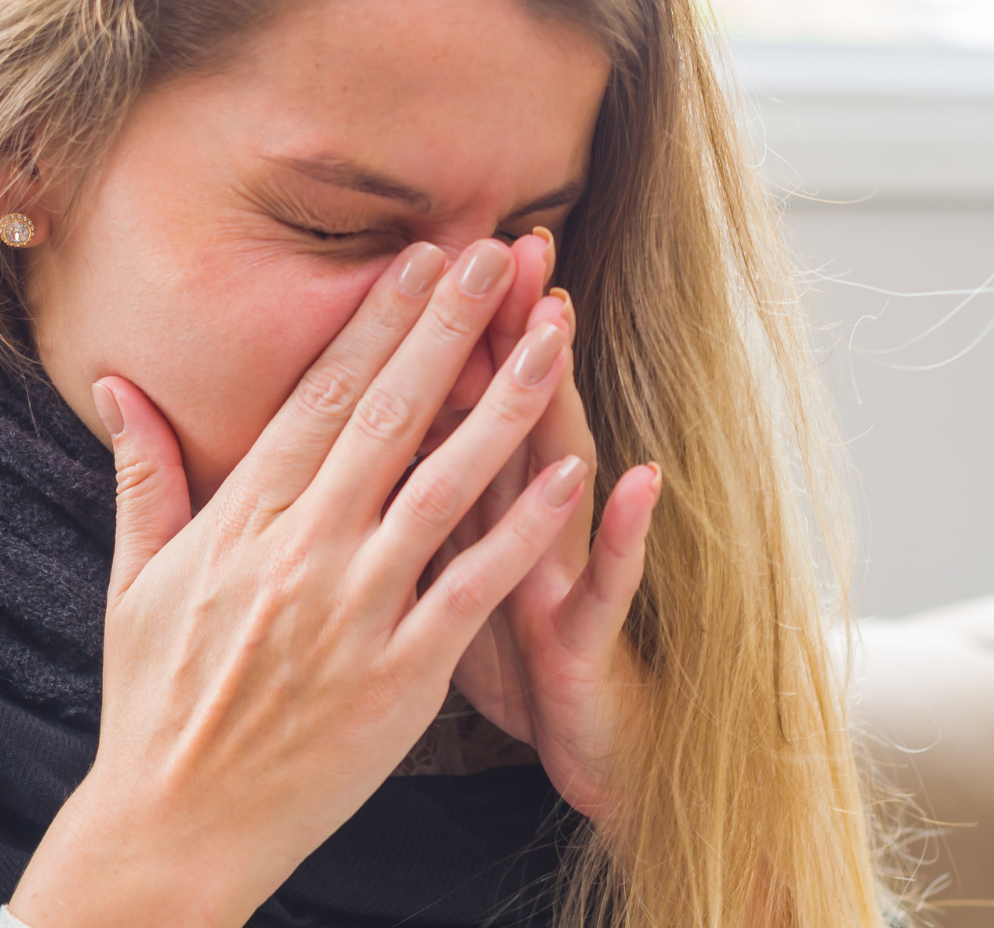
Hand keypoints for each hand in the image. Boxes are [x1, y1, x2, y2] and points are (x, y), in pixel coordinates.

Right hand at [10, 239, 583, 927]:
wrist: (174, 826)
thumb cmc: (154, 699)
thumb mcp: (133, 580)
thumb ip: (141, 474)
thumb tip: (117, 385)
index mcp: (241, 521)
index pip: (319, 397)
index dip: (377, 321)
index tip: (422, 259)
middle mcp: (300, 552)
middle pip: (387, 417)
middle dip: (448, 327)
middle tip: (498, 253)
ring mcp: (353, 612)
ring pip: (442, 485)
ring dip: (504, 403)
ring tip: (553, 334)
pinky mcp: (400, 677)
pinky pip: (473, 588)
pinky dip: (522, 529)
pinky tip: (571, 473)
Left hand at [440, 231, 661, 825]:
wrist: (580, 751)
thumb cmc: (504, 662)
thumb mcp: (442, 580)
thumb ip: (410, 505)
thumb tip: (355, 444)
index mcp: (459, 512)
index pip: (442, 409)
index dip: (432, 337)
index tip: (418, 248)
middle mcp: (516, 525)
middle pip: (502, 416)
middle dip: (497, 330)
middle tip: (501, 242)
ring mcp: (558, 575)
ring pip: (558, 477)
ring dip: (557, 401)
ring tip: (556, 324)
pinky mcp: (588, 639)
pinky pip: (607, 584)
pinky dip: (622, 535)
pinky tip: (638, 481)